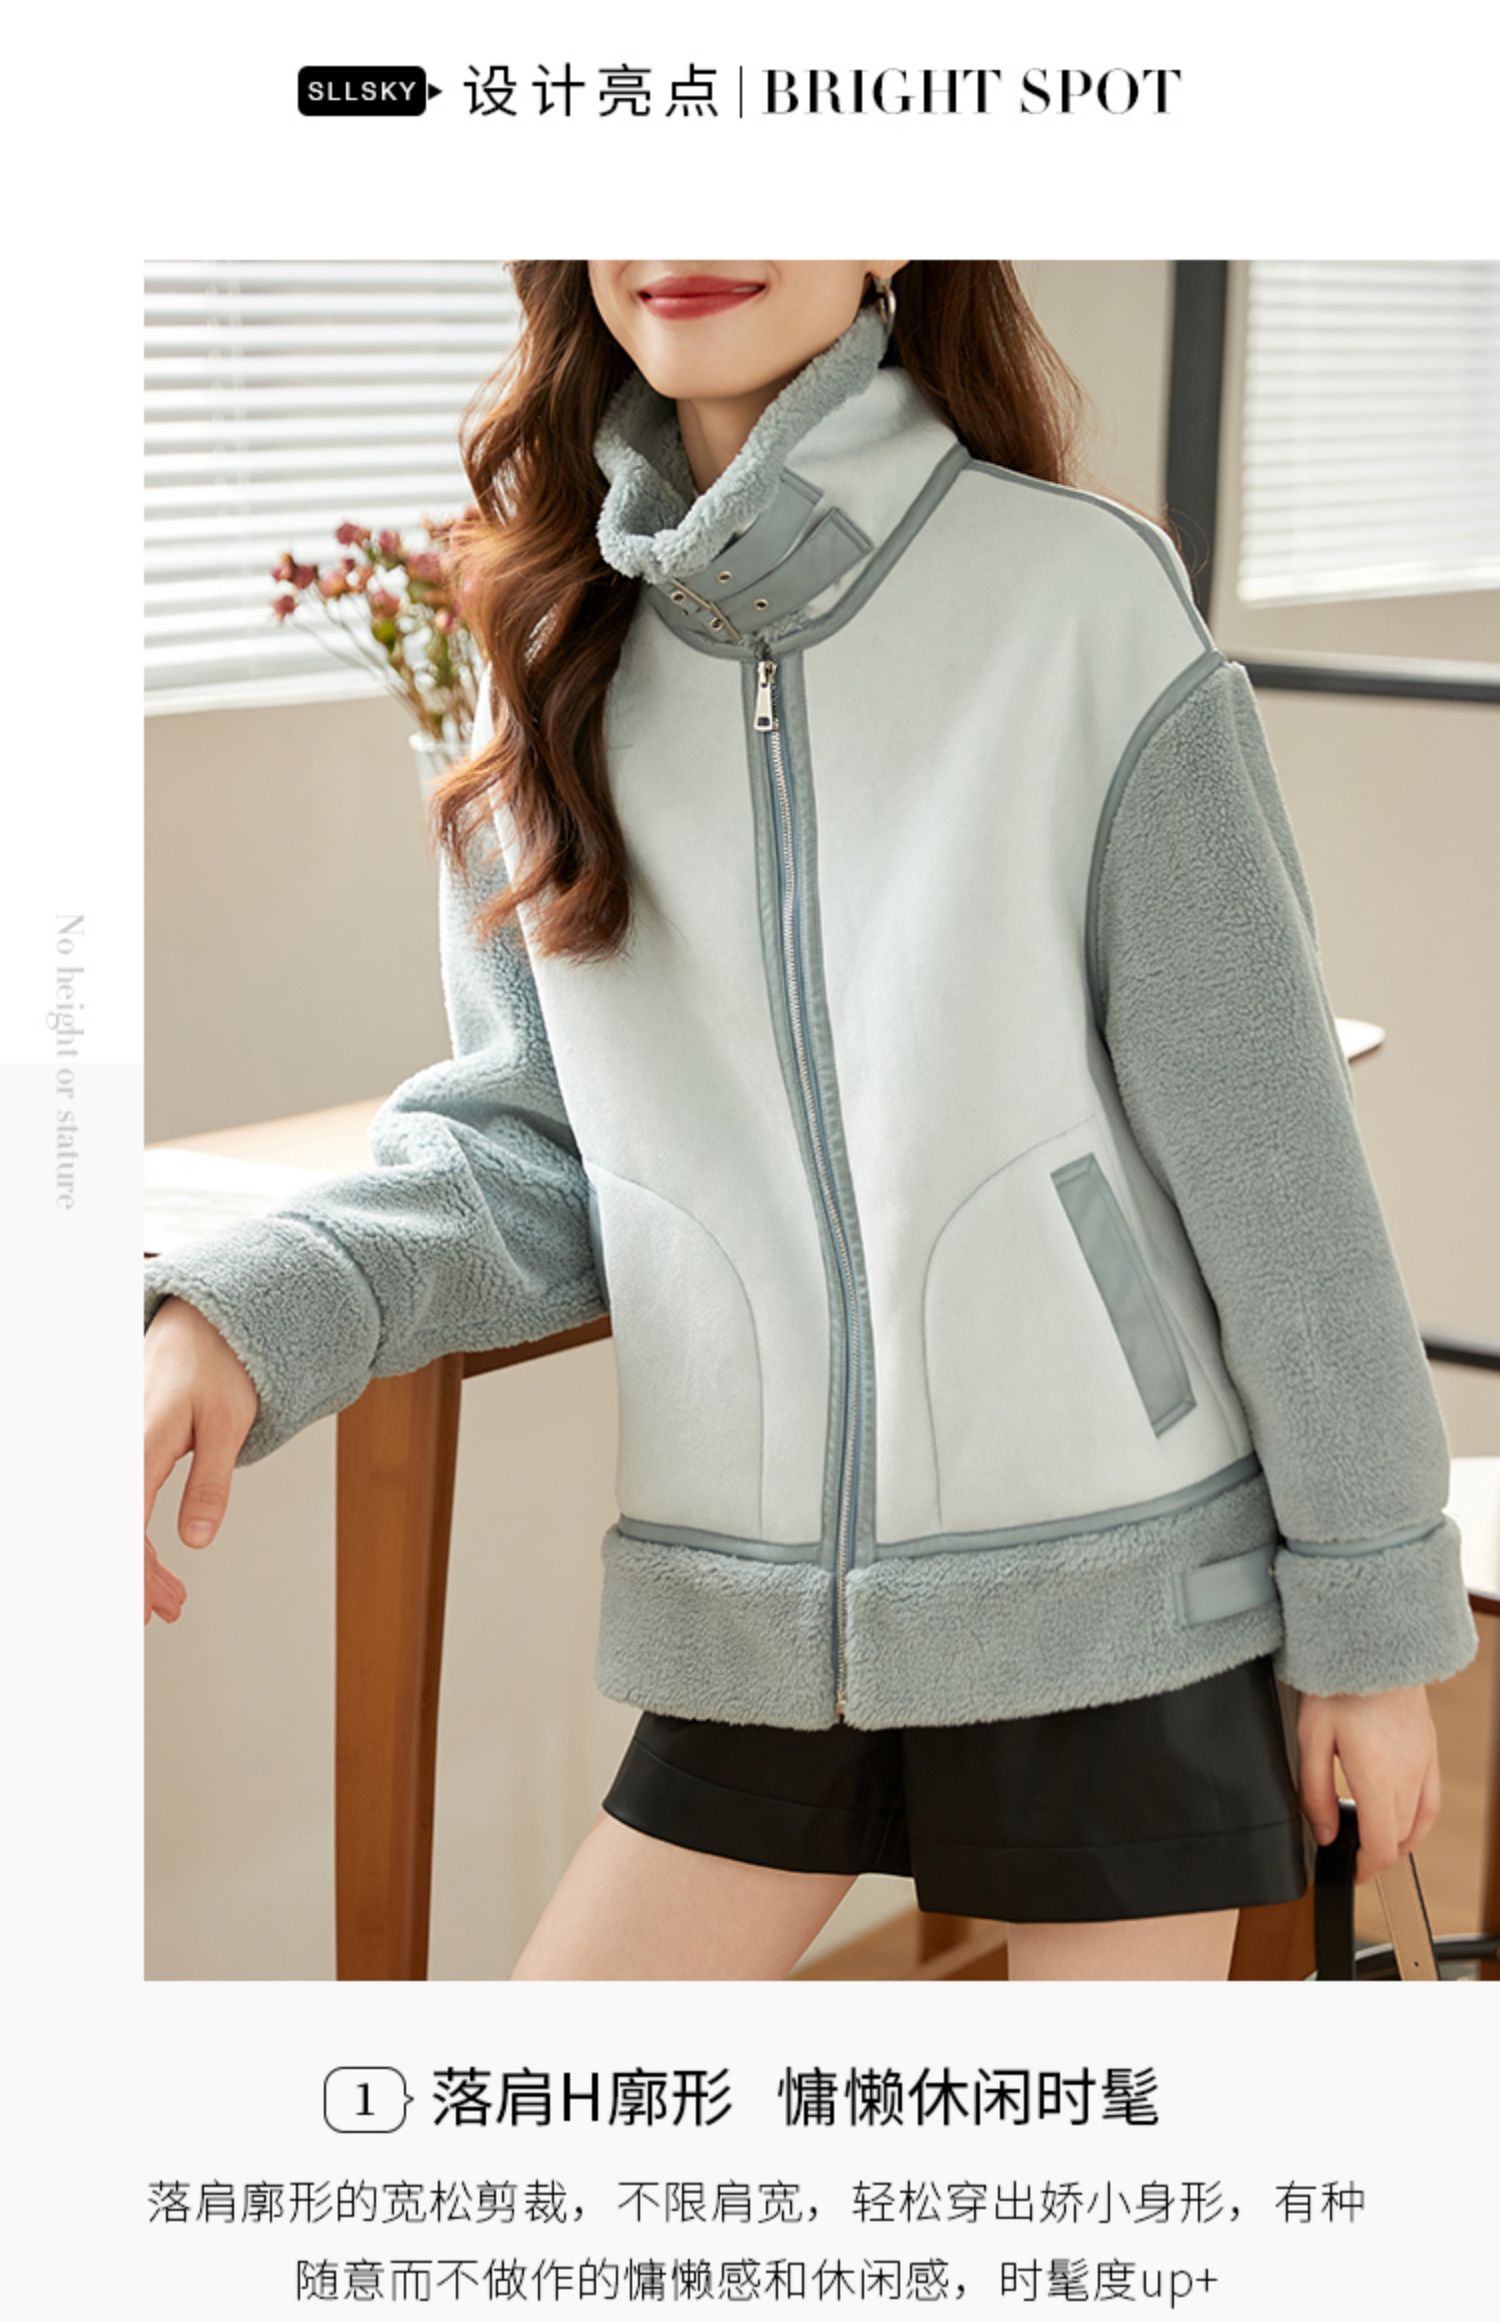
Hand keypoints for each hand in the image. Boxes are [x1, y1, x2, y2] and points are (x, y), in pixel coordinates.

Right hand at [144, 1296, 258, 1625]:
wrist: (202, 1326)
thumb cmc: (219, 1368)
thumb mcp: (228, 1425)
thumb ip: (210, 1482)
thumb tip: (196, 1539)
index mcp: (140, 1442)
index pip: (125, 1523)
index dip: (131, 1571)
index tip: (142, 1609)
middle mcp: (118, 1449)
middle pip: (114, 1529)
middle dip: (135, 1579)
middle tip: (170, 1610)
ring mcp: (116, 1452)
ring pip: (115, 1521)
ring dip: (137, 1565)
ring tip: (173, 1597)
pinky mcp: (121, 1456)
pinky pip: (119, 1505)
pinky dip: (134, 1541)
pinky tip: (156, 1564)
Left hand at [1296, 1685, 1440, 1883]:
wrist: (1373, 1646)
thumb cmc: (1338, 1686)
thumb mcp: (1311, 1740)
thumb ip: (1317, 1793)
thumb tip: (1326, 1834)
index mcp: (1378, 1778)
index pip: (1382, 1847)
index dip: (1365, 1868)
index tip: (1349, 1870)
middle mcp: (1408, 1776)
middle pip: (1400, 1839)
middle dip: (1376, 1854)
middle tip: (1351, 1853)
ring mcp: (1424, 1763)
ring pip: (1419, 1823)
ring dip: (1397, 1839)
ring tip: (1372, 1840)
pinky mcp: (1430, 1750)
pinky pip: (1431, 1800)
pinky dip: (1418, 1819)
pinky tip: (1402, 1818)